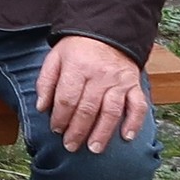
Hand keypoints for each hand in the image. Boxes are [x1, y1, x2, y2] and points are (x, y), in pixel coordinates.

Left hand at [36, 34, 149, 154]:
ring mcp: (119, 81)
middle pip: (87, 108)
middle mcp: (100, 75)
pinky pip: (137, 106)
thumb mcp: (55, 57)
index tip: (56, 130)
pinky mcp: (134, 84)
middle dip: (78, 130)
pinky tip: (127, 137)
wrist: (107, 30)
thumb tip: (41, 107)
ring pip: (111, 111)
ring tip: (94, 148)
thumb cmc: (77, 48)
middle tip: (70, 146)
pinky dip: (134, 123)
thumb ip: (46, 81)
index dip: (60, 117)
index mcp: (77, 67)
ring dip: (102, 132)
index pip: (67, 98)